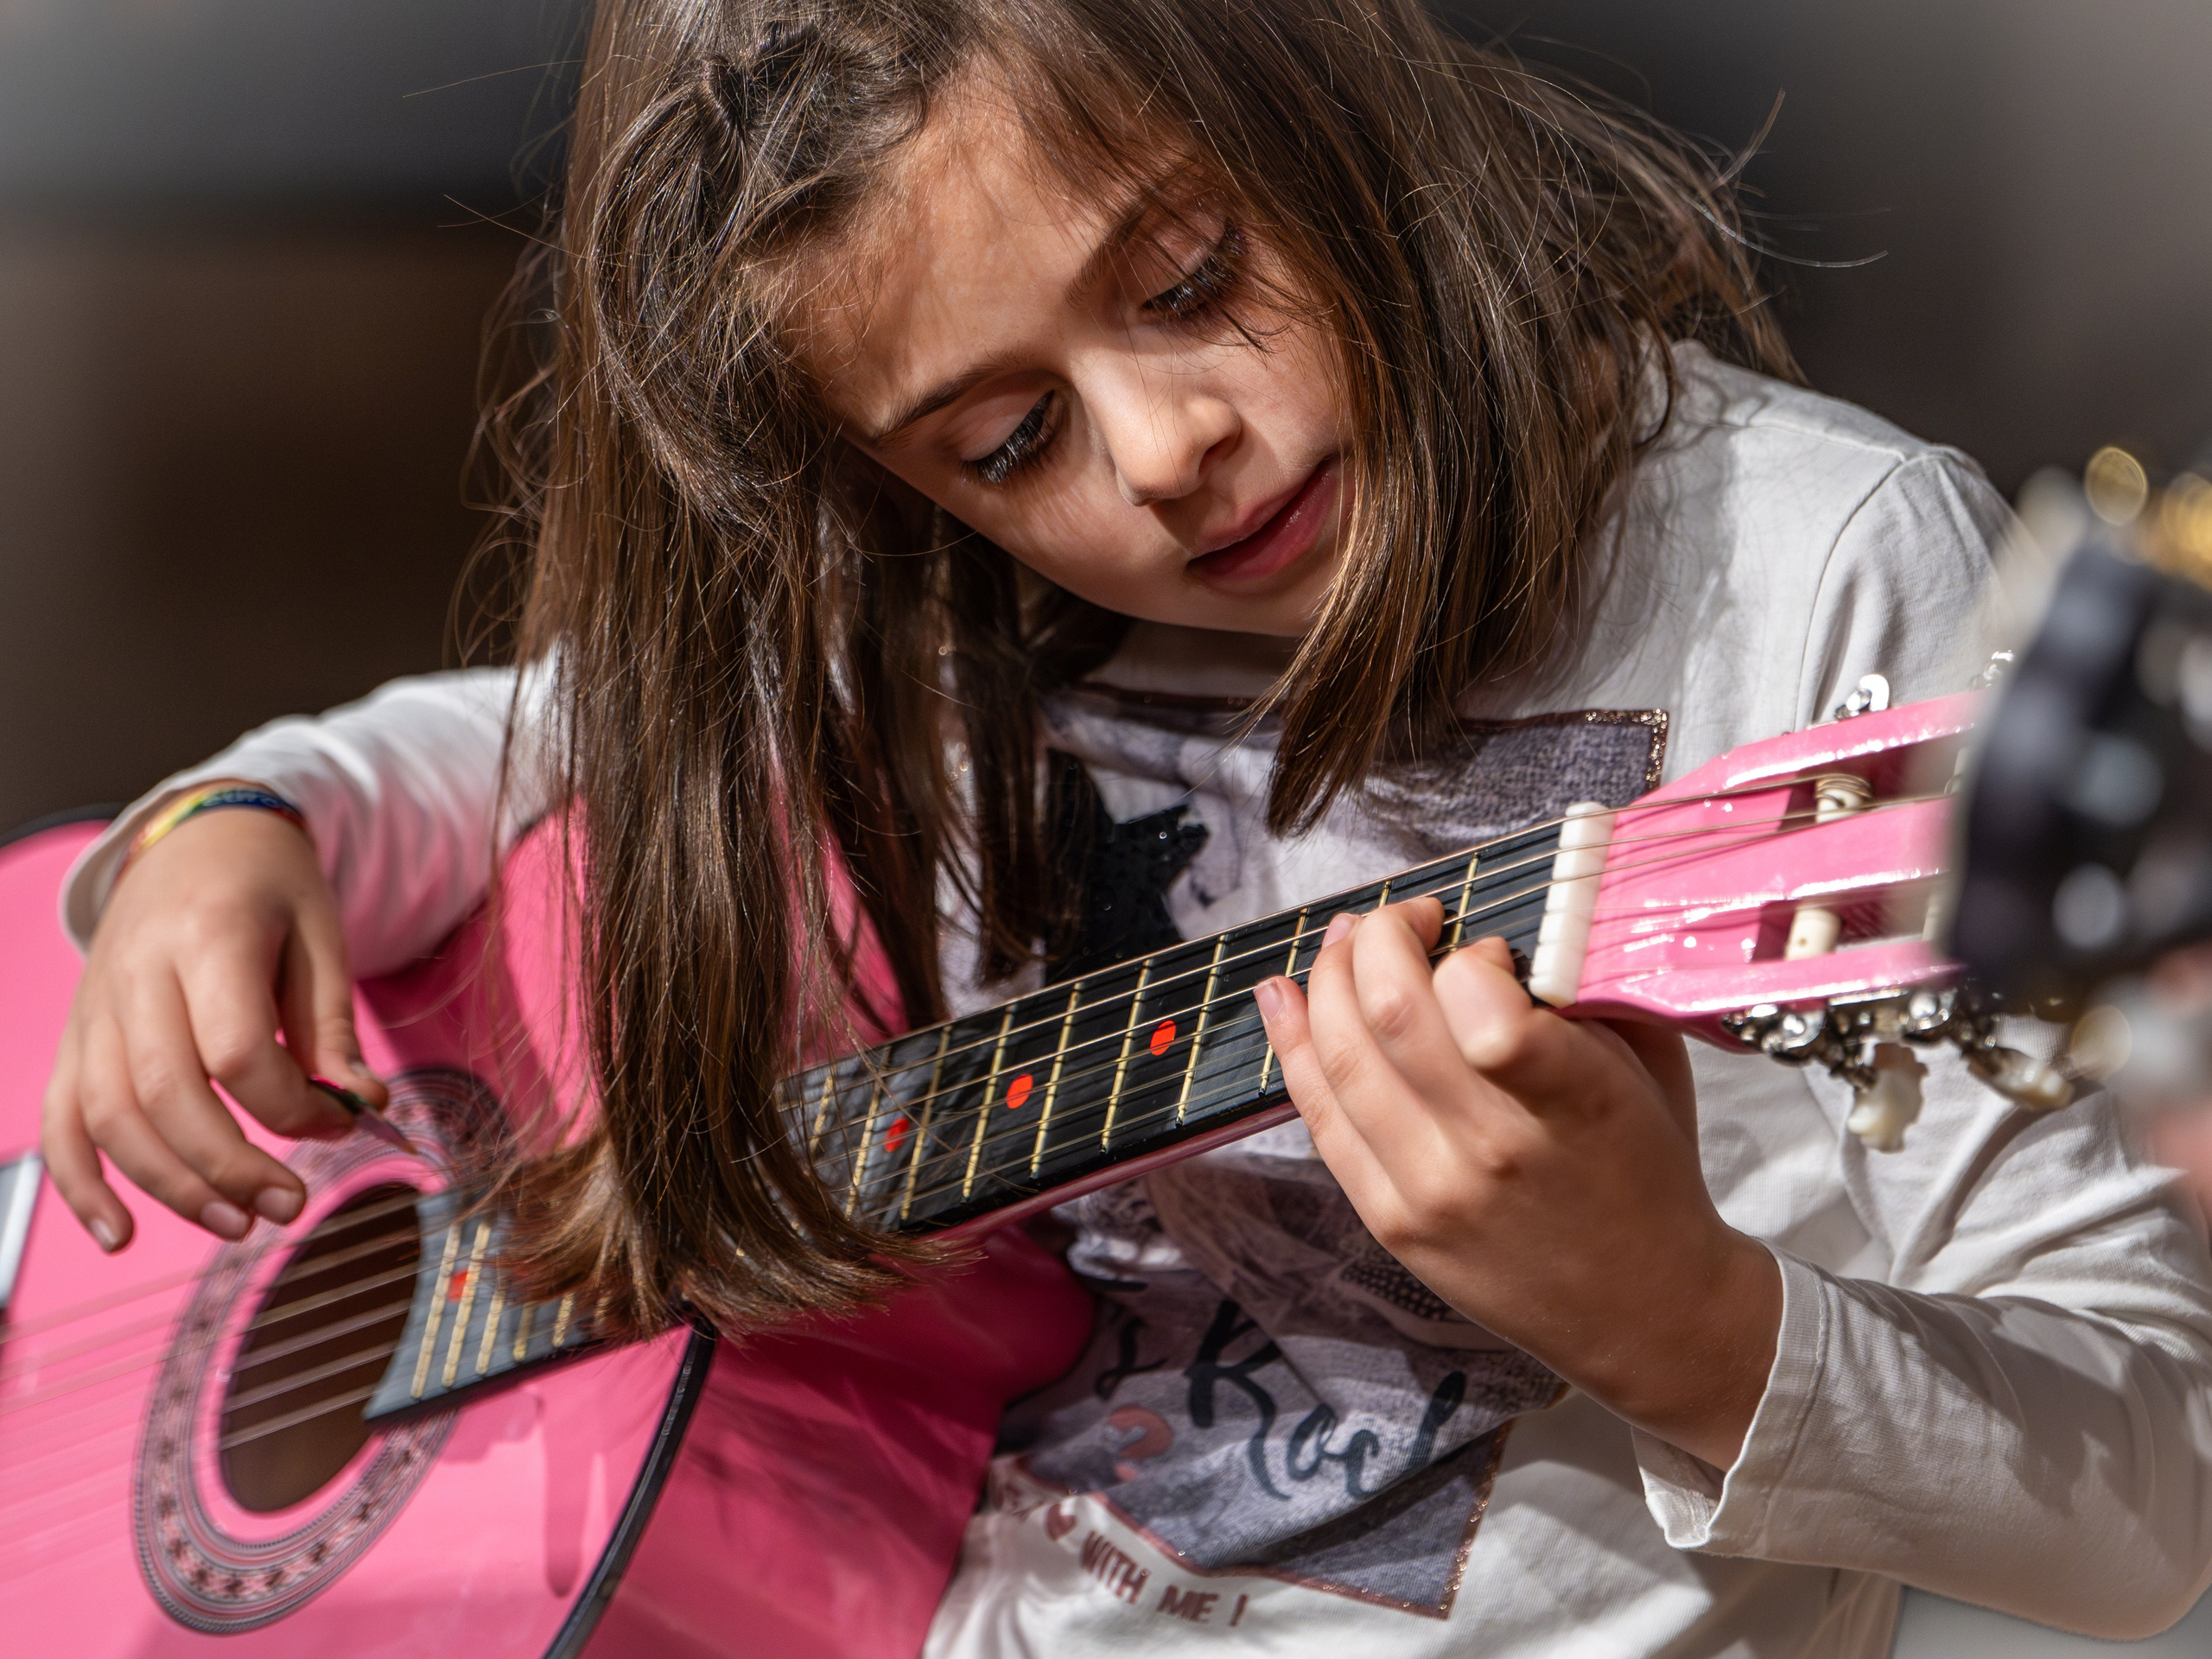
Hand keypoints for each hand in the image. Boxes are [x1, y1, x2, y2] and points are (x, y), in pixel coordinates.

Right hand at [41, 793, 379, 1251]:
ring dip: (172, 1186)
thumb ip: (331, 1027)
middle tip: (290, 1205)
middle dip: (230, 1166)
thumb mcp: (321, 936)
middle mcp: (135, 972)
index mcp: (206, 935)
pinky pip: (61, 1119)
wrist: (197, 836)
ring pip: (110, 1116)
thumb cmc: (270, 888)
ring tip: (239, 1225)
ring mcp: (94, 1008)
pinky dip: (81, 1183)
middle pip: (165, 1093)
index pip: (234, 1048)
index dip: (288, 1105)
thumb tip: (360, 1108)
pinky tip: (120, 1233)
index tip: (338, 1123)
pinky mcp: (76, 1036)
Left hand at [1254, 900, 1780, 1467]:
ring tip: (1347, 941)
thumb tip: (1495, 928)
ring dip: (1330, 978)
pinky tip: (1285, 995)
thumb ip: (1580, 993)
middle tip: (1406, 920)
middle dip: (1382, 937)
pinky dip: (1294, 1045)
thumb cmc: (1647, 1171)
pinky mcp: (1390, 1221)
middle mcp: (1494, 1150)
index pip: (1482, 1005)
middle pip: (1391, 1012)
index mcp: (1575, 1104)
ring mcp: (1430, 1191)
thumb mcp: (1647, 1067)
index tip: (1486, 947)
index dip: (1468, 952)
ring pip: (1341, 1058)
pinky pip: (1319, 1118)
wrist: (1646, 1310)